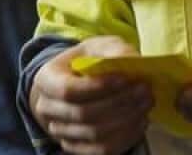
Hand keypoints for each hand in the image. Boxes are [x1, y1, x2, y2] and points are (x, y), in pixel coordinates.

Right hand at [29, 36, 152, 154]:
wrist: (77, 83)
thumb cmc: (88, 62)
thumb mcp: (98, 47)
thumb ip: (113, 50)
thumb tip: (130, 61)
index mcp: (46, 79)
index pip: (68, 90)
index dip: (98, 87)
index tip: (125, 79)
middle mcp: (47, 109)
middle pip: (83, 114)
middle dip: (118, 103)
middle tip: (144, 91)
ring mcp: (59, 131)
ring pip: (94, 135)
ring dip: (126, 120)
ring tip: (145, 104)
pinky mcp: (77, 147)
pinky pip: (102, 150)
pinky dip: (125, 137)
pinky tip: (139, 121)